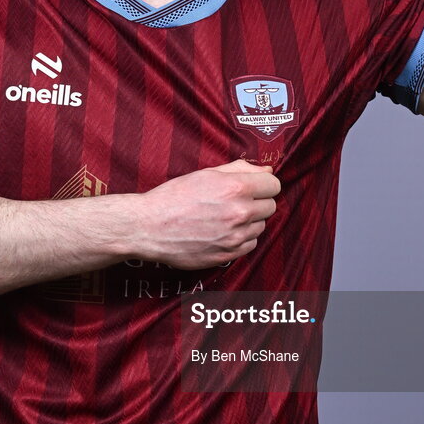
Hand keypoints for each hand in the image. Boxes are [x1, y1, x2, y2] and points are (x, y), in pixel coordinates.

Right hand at [134, 160, 280, 269]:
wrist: (149, 227)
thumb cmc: (174, 196)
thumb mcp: (206, 174)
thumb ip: (241, 169)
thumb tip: (267, 170)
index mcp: (236, 188)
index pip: (273, 185)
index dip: (264, 184)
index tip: (254, 186)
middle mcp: (240, 212)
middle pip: (270, 206)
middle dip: (257, 202)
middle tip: (236, 201)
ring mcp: (235, 237)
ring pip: (261, 226)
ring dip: (250, 221)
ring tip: (225, 216)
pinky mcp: (228, 255)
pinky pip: (250, 245)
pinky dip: (242, 238)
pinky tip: (223, 231)